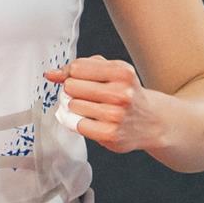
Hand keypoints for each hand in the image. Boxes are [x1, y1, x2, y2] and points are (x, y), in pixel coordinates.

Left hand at [46, 55, 164, 153]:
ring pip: (72, 105)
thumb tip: (51, 74)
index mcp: (122, 72)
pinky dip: (78, 122)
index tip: (78, 79)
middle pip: (71, 86)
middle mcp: (122, 93)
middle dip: (73, 90)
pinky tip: (91, 120)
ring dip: (76, 107)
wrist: (152, 121)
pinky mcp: (111, 134)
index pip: (77, 68)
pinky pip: (77, 125)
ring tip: (92, 108)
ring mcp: (116, 115)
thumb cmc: (126, 93)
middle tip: (86, 95)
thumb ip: (79, 68)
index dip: (72, 74)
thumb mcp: (109, 71)